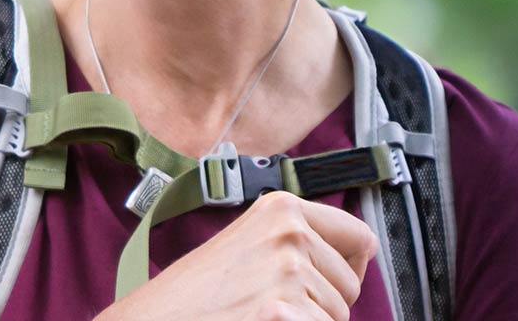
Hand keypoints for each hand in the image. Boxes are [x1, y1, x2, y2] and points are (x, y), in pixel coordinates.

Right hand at [100, 191, 377, 320]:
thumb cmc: (193, 294)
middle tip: (272, 304)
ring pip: (338, 317)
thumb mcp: (248, 246)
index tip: (328, 279)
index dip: (347, 268)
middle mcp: (289, 234)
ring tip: (260, 314)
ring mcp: (288, 273)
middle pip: (350, 286)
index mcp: (280, 208)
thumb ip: (294, 242)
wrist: (157, 319)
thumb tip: (353, 256)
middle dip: (322, 304)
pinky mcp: (285, 312)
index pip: (360, 238)